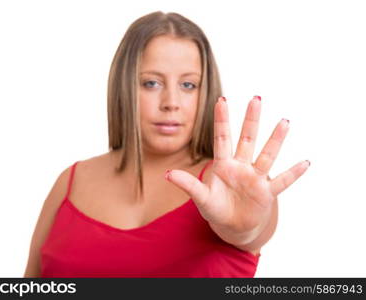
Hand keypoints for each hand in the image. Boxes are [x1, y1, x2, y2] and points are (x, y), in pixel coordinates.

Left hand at [166, 95, 309, 241]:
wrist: (232, 226)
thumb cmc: (215, 209)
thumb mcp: (200, 198)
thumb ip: (188, 185)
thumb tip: (167, 174)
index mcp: (223, 165)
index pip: (222, 138)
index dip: (221, 120)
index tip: (221, 100)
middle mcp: (241, 166)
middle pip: (247, 140)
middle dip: (251, 121)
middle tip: (256, 98)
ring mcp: (255, 178)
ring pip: (267, 156)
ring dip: (275, 140)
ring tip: (284, 122)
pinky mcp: (266, 193)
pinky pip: (282, 181)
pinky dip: (293, 174)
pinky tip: (306, 162)